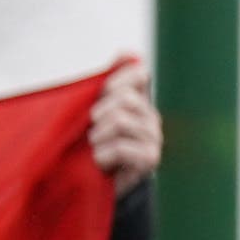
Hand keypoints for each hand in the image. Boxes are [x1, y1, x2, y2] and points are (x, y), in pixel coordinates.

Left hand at [90, 56, 161, 186]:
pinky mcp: (150, 159)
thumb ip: (103, 83)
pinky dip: (102, 155)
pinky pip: (120, 147)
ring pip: (120, 120)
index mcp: (136, 101)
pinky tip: (101, 163)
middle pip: (124, 97)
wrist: (89, 186)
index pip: (138, 74)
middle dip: (98, 114)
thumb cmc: (85, 146)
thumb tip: (126, 53)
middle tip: (92, 133)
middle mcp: (150, 116)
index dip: (115, 82)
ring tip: (95, 149)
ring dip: (97, 137)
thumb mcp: (88, 113)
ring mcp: (154, 137)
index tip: (102, 96)